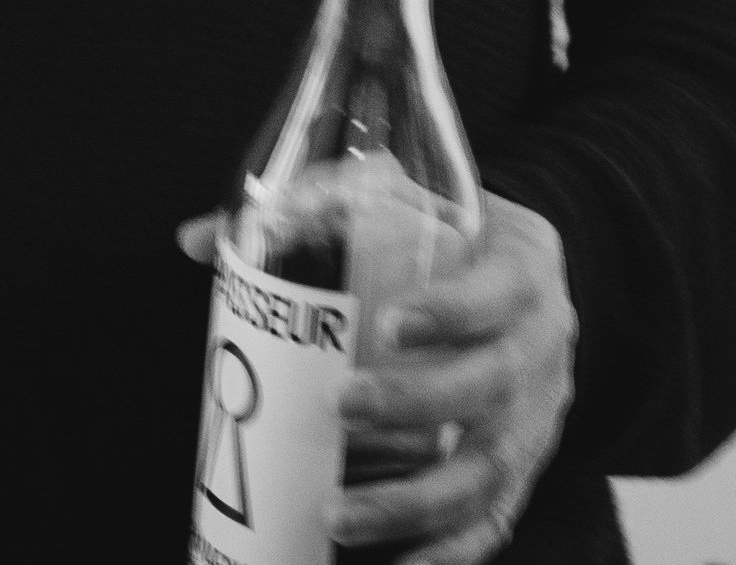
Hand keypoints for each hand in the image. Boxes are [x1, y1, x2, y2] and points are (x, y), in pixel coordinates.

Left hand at [327, 195, 575, 560]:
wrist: (531, 287)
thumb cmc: (454, 244)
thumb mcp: (413, 205)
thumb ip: (316, 210)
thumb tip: (194, 241)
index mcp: (522, 269)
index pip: (501, 288)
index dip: (454, 310)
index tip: (392, 322)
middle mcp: (541, 348)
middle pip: (492, 383)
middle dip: (416, 403)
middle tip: (340, 405)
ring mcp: (536, 419)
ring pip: (488, 470)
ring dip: (412, 501)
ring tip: (336, 513)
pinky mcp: (522, 472)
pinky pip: (491, 523)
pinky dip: (445, 554)